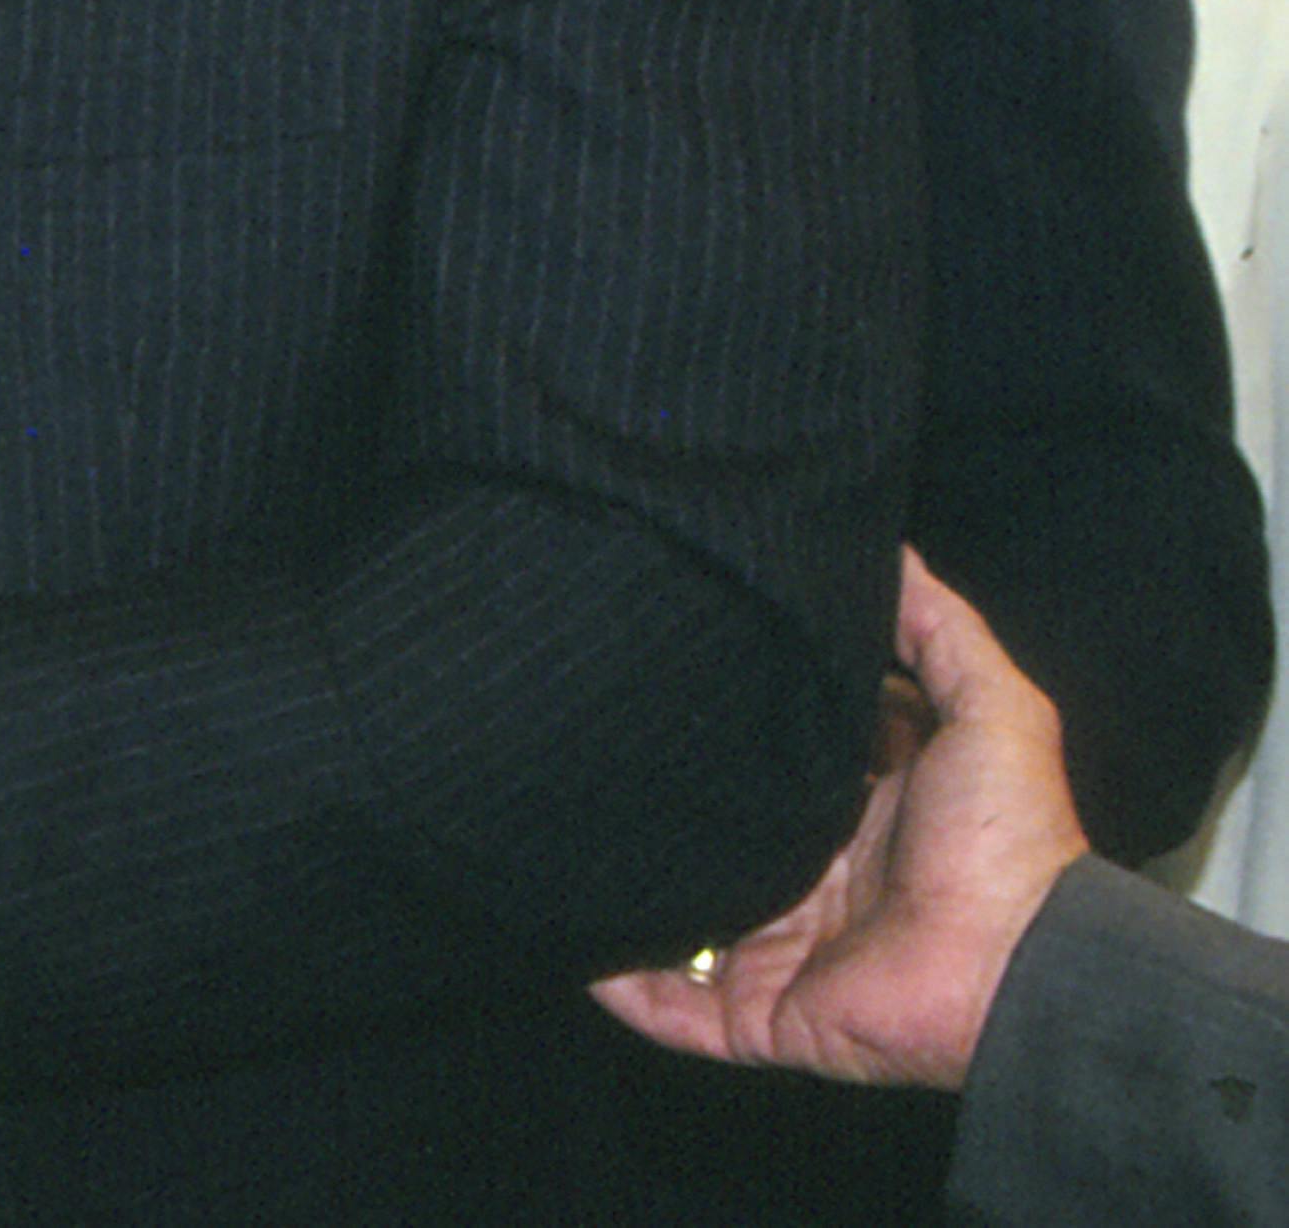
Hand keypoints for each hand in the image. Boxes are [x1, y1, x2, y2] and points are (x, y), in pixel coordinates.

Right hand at [590, 550, 1090, 1091]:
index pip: (776, 764)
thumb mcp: (993, 709)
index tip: (663, 666)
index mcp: (857, 816)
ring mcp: (781, 953)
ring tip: (549, 841)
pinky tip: (564, 943)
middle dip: (658, 807)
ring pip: (680, 923)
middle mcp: (812, 883)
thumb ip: (940, 632)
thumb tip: (891, 550)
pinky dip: (619, 985)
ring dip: (625, 895)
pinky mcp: (762, 1015)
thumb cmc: (1007, 840)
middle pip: (716, 841)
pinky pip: (673, 1007)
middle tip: (582, 744)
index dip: (727, 721)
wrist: (1017, 970)